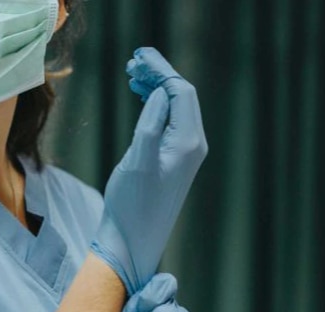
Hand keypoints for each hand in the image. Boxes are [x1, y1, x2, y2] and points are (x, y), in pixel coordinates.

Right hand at [91, 47, 207, 293]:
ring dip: (156, 88)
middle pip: (182, 96)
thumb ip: (151, 123)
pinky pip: (170, 123)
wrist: (132, 242)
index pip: (181, 91)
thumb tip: (160, 93)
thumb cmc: (131, 206)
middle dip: (159, 75)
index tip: (137, 57)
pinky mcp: (174, 163)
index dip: (161, 70)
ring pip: (176, 108)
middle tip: (132, 62)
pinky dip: (156, 106)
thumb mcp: (137, 161)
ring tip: (132, 76)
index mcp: (188, 143)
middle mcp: (193, 146)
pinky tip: (141, 100)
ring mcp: (185, 155)